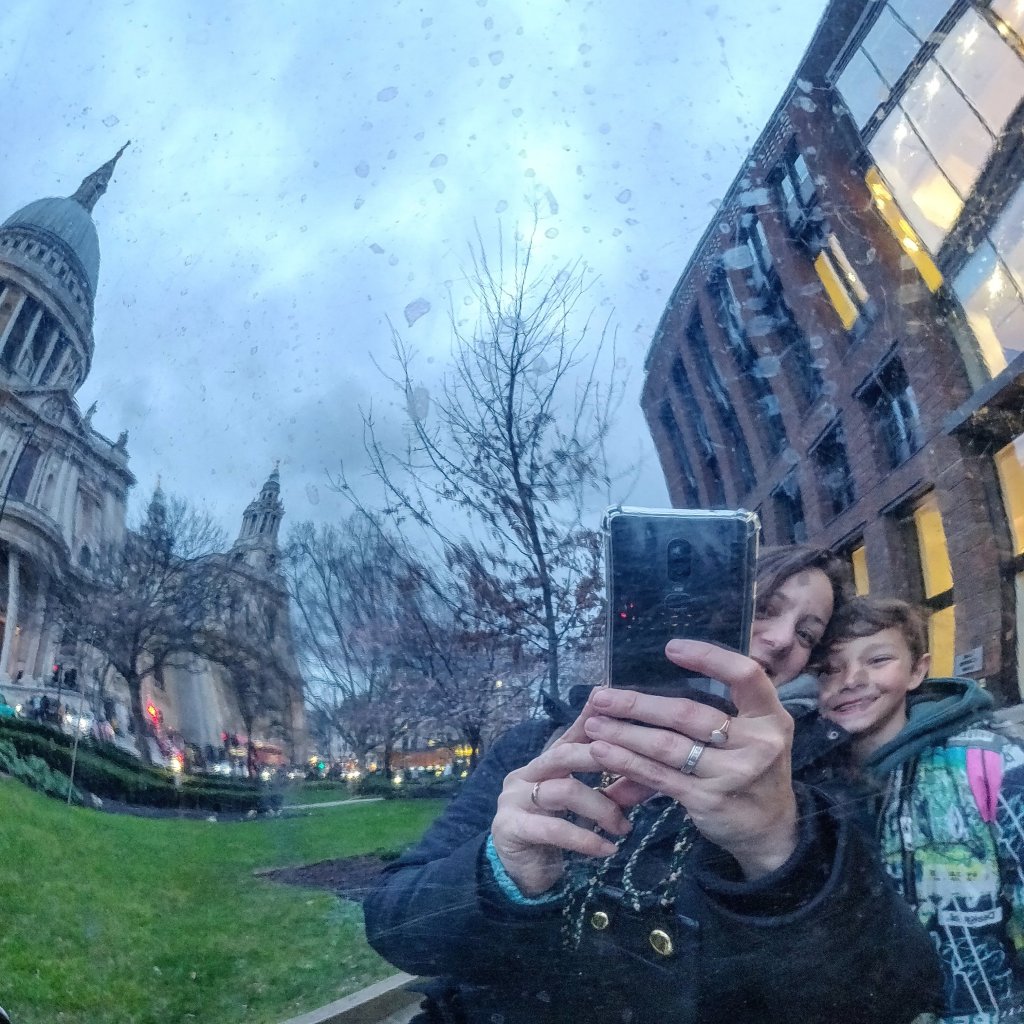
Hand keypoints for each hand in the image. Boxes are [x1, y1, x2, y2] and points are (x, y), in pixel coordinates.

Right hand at [490, 695, 632, 895]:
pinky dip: (585, 839)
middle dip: (602, 758)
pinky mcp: (510, 827)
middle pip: (564, 753)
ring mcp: (513, 799)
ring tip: (624, 827)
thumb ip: (605, 787)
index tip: (614, 705)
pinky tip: (607, 849)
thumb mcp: (581, 808)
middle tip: (635, 768)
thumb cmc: (554, 837)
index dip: (590, 720)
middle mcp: (524, 774)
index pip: (569, 737)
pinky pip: (554, 828)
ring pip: (564, 790)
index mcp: (542, 765)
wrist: (520, 877)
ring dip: (601, 807)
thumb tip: (646, 770)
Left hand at [583, 640, 797, 878]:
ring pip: (667, 746)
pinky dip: (627, 762)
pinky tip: (603, 752)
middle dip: (638, 705)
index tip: (670, 648)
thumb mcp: (750, 735)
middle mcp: (758, 743)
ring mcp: (734, 773)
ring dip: (624, 733)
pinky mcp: (709, 800)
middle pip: (688, 714)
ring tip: (593, 724)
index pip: (745, 675)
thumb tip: (654, 684)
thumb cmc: (753, 768)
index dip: (708, 657)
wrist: (774, 830)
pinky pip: (659, 776)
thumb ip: (713, 714)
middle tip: (602, 697)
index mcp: (771, 716)